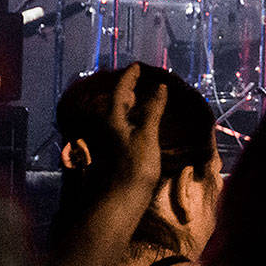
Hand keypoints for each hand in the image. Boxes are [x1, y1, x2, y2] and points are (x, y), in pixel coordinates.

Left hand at [106, 63, 168, 189]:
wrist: (120, 198)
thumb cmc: (135, 166)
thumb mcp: (147, 134)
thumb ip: (152, 110)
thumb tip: (159, 87)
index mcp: (112, 118)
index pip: (120, 89)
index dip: (130, 76)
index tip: (137, 66)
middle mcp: (105, 126)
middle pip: (116, 102)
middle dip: (127, 89)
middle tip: (139, 81)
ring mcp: (107, 140)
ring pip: (117, 116)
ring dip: (128, 106)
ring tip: (140, 99)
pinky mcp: (112, 152)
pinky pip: (121, 127)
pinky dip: (130, 120)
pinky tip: (137, 124)